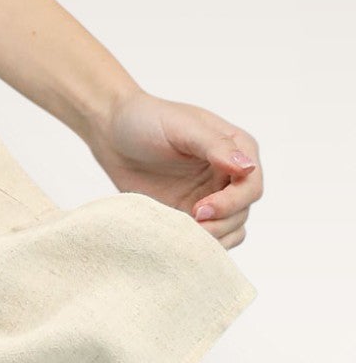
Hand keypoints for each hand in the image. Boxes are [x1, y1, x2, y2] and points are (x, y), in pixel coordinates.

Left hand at [88, 87, 262, 249]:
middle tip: (188, 222)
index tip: (200, 209)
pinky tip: (178, 238)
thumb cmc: (145, 119)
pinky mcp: (190, 213)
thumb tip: (248, 167)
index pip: (252, 185)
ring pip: (230, 230)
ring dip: (213, 237)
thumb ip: (215, 146)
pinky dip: (199, 243)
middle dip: (220, 223)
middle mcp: (230, 174)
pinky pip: (208, 237)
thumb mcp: (180, 126)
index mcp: (236, 148)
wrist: (110, 133)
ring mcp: (212, 196)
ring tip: (182, 233)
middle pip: (242, 212)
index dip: (232, 202)